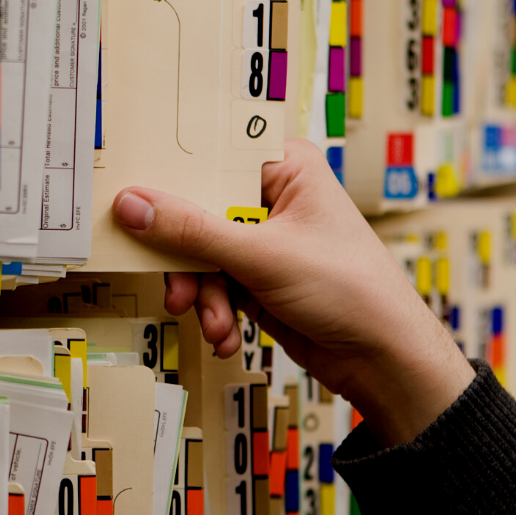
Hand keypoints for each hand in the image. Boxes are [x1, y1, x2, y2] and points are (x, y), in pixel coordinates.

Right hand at [112, 139, 472, 444]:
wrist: (383, 358)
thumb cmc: (353, 290)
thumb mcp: (263, 256)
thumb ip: (192, 232)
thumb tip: (133, 205)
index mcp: (286, 166)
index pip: (213, 156)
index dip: (173, 176)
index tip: (132, 196)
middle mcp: (273, 197)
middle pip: (198, 210)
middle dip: (187, 259)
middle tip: (176, 285)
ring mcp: (264, 240)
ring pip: (200, 254)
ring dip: (201, 294)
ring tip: (215, 322)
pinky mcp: (258, 278)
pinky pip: (213, 285)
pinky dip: (213, 311)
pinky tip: (226, 334)